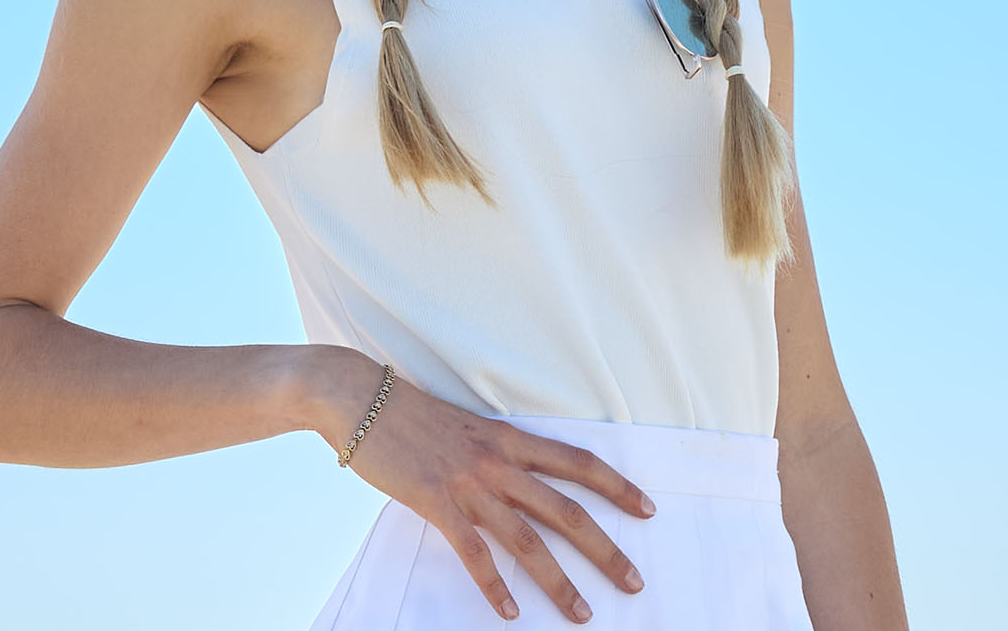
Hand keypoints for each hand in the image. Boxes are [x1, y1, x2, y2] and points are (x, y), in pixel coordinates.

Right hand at [314, 351, 654, 623]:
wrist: (361, 399)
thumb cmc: (410, 414)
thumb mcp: (466, 427)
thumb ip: (494, 453)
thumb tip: (516, 480)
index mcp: (508, 438)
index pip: (578, 463)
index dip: (616, 487)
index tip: (647, 508)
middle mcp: (498, 460)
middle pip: (566, 509)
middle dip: (605, 548)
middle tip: (634, 581)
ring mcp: (469, 483)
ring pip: (528, 540)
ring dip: (559, 582)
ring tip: (583, 614)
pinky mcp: (436, 502)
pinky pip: (474, 553)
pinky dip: (494, 587)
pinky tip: (510, 614)